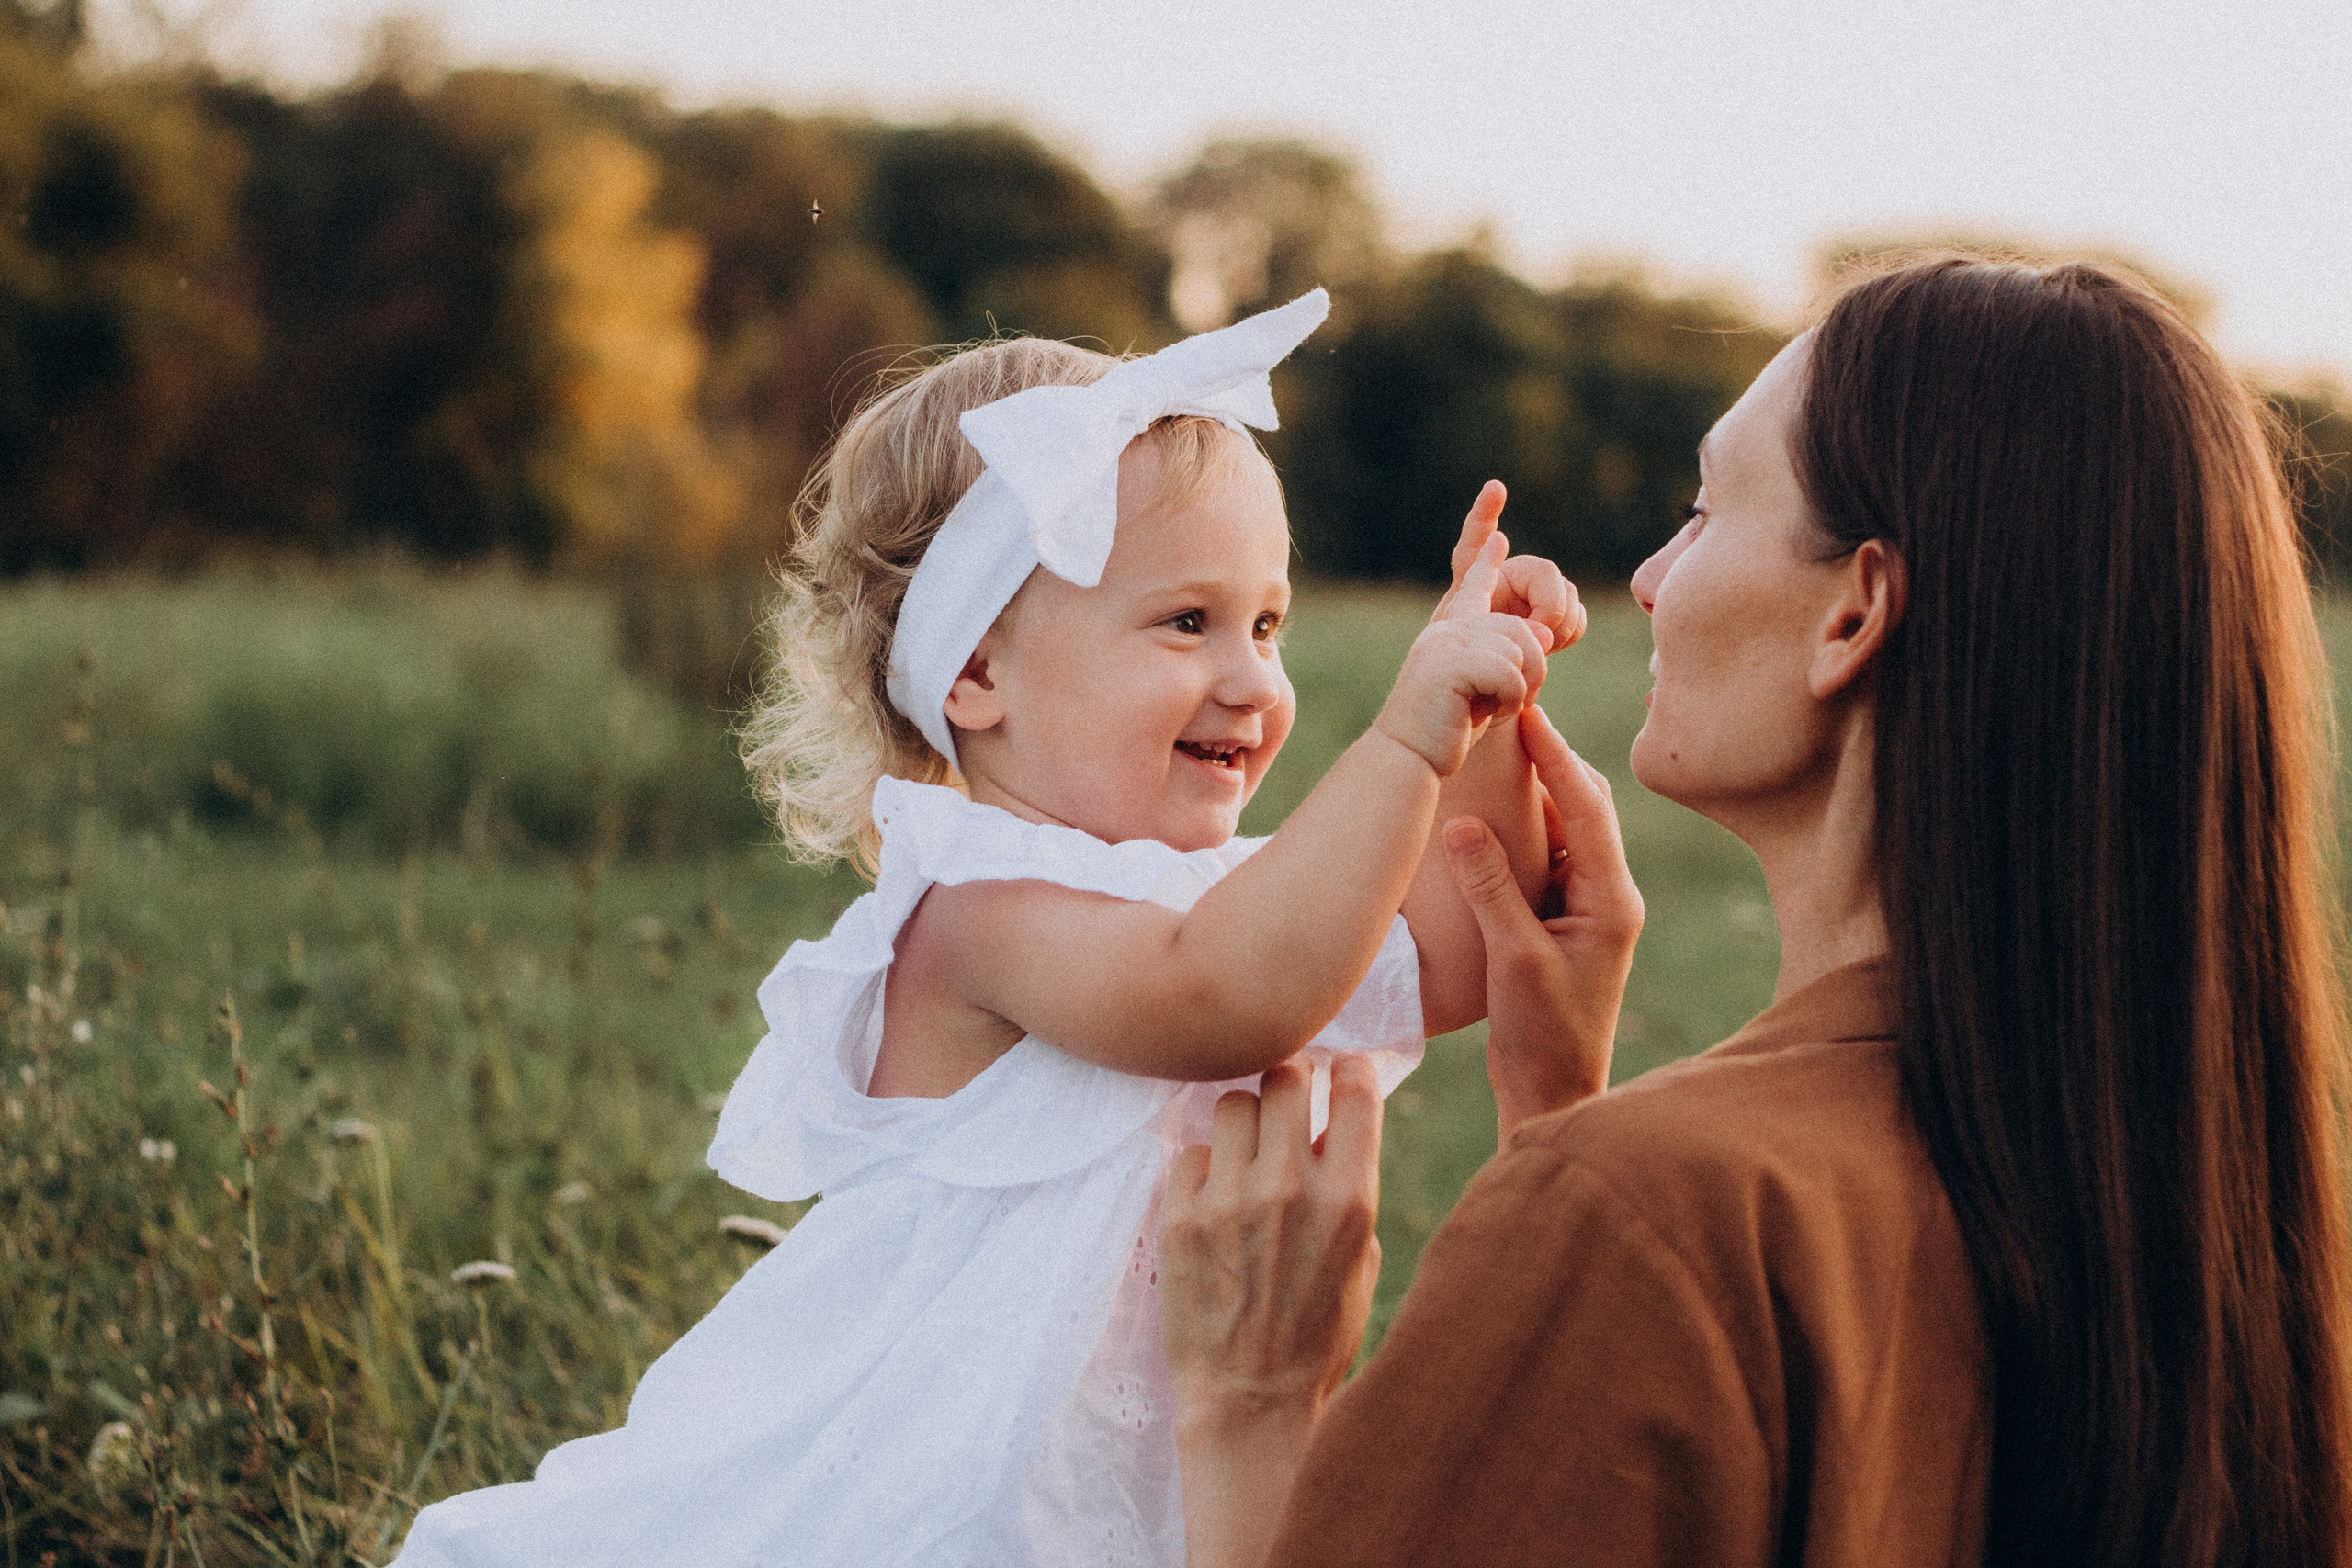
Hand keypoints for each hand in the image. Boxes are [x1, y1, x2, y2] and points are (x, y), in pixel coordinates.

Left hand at [1160, 1055, 1383, 1567]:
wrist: (1250, 1403)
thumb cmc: (1315, 1336)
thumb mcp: (1360, 1260)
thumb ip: (1347, 1188)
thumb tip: (1327, 1126)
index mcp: (1350, 1198)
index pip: (1353, 1089)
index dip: (1345, 1070)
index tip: (1337, 1072)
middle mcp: (1291, 1188)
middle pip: (1283, 1077)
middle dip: (1286, 1083)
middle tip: (1282, 1102)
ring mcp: (1229, 1200)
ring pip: (1230, 1106)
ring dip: (1240, 1126)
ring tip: (1243, 1161)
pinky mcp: (1179, 1216)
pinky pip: (1189, 1153)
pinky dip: (1202, 1170)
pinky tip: (1212, 1203)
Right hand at [1376, 533, 1552, 776]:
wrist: (1406, 758)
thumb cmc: (1444, 733)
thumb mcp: (1487, 694)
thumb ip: (1514, 661)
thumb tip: (1547, 632)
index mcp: (1450, 633)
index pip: (1473, 587)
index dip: (1486, 561)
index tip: (1497, 536)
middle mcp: (1447, 630)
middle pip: (1523, 629)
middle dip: (1532, 670)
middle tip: (1508, 702)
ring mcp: (1447, 643)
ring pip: (1522, 649)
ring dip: (1521, 688)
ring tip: (1490, 710)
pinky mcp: (1450, 664)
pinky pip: (1510, 672)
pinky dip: (1510, 700)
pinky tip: (1484, 715)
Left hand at [1432, 481, 1585, 652]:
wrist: (1482, 681)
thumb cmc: (1465, 662)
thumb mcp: (1469, 648)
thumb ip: (1500, 634)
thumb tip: (1544, 633)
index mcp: (1475, 575)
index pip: (1474, 537)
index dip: (1483, 512)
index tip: (1494, 488)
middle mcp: (1510, 574)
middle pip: (1548, 573)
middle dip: (1550, 608)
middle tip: (1535, 637)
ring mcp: (1537, 592)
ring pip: (1569, 596)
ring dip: (1560, 625)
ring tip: (1537, 646)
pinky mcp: (1555, 614)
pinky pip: (1577, 617)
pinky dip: (1568, 633)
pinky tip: (1549, 646)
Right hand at [1443, 705, 1643, 1141]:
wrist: (1555, 1095)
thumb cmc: (1541, 1036)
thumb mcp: (1512, 960)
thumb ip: (1491, 890)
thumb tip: (1463, 822)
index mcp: (1610, 900)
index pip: (1588, 808)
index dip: (1556, 757)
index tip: (1527, 713)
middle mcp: (1607, 896)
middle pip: (1585, 809)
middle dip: (1551, 763)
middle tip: (1511, 717)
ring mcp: (1587, 909)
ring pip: (1565, 831)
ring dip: (1534, 794)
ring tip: (1496, 753)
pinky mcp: (1563, 923)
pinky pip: (1546, 859)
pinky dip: (1521, 831)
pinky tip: (1487, 816)